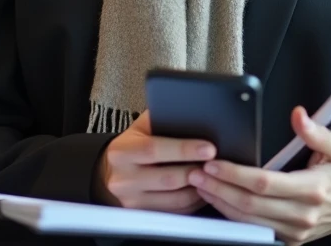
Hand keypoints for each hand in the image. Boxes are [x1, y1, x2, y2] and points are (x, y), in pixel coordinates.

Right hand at [94, 111, 215, 212]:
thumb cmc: (134, 144)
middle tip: (217, 163)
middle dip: (197, 170)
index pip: (154, 149)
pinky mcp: (143, 215)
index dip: (183, 149)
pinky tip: (203, 189)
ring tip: (213, 175)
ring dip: (200, 188)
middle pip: (168, 179)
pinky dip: (194, 201)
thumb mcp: (142, 128)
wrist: (113, 172)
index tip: (209, 148)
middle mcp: (123, 179)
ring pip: (175, 199)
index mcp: (122, 152)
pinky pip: (176, 212)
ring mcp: (132, 201)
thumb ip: (163, 120)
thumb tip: (195, 115)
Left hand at [188, 107, 330, 244]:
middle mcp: (303, 214)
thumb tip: (298, 115)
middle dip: (219, 188)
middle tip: (196, 172)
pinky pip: (255, 230)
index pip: (265, 183)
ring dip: (220, 203)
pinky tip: (218, 201)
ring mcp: (295, 231)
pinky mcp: (290, 239)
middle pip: (250, 204)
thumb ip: (317, 131)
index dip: (235, 173)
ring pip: (248, 221)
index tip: (214, 162)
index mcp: (313, 188)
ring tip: (200, 185)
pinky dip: (233, 217)